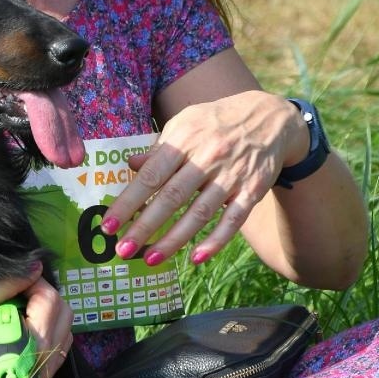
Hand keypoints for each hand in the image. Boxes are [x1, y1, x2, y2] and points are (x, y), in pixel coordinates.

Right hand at [0, 262, 73, 377]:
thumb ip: (4, 287)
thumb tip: (35, 268)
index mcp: (32, 339)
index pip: (47, 297)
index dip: (32, 283)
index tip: (15, 283)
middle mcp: (48, 353)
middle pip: (63, 308)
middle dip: (43, 295)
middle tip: (20, 296)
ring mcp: (52, 364)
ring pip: (67, 324)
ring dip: (51, 311)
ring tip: (26, 311)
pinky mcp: (51, 372)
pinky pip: (64, 340)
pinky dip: (53, 327)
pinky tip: (34, 327)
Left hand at [100, 91, 309, 265]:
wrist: (270, 118)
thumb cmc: (216, 123)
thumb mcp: (185, 124)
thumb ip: (158, 148)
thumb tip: (130, 166)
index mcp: (184, 140)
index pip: (150, 176)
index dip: (127, 202)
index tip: (108, 226)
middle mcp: (207, 158)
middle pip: (171, 198)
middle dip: (144, 226)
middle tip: (123, 250)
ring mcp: (232, 175)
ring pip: (200, 213)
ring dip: (174, 239)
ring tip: (151, 259)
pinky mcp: (253, 190)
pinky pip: (233, 220)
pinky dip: (215, 241)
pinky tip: (195, 258)